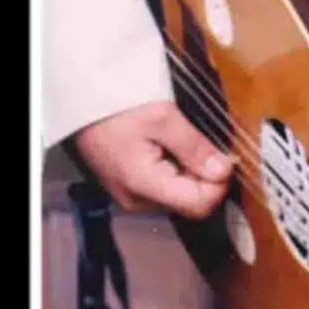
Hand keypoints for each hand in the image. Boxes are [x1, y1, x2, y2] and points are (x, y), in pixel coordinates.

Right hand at [72, 100, 233, 218]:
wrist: (83, 103)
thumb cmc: (117, 108)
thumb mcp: (163, 119)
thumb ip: (194, 148)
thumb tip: (223, 171)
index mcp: (145, 186)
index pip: (200, 205)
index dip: (219, 182)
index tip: (226, 156)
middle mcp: (139, 200)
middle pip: (192, 201)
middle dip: (207, 175)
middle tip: (205, 142)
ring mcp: (135, 195)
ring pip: (182, 194)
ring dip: (194, 171)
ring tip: (185, 140)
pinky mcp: (134, 186)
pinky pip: (168, 186)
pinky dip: (180, 168)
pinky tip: (173, 146)